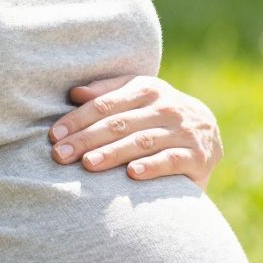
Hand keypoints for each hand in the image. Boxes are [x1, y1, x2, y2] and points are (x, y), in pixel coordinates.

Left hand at [51, 75, 223, 188]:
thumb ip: (107, 93)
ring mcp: (184, 131)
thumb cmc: (158, 116)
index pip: (107, 104)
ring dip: (113, 153)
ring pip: (142, 141)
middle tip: (61, 155)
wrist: (207, 134)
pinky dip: (151, 166)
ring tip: (88, 164)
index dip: (79, 119)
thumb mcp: (137, 97)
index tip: (55, 135)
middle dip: (87, 139)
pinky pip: (171, 160)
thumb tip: (74, 93)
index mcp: (148, 88)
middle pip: (119, 124)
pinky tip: (131, 174)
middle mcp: (167, 107)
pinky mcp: (197, 156)